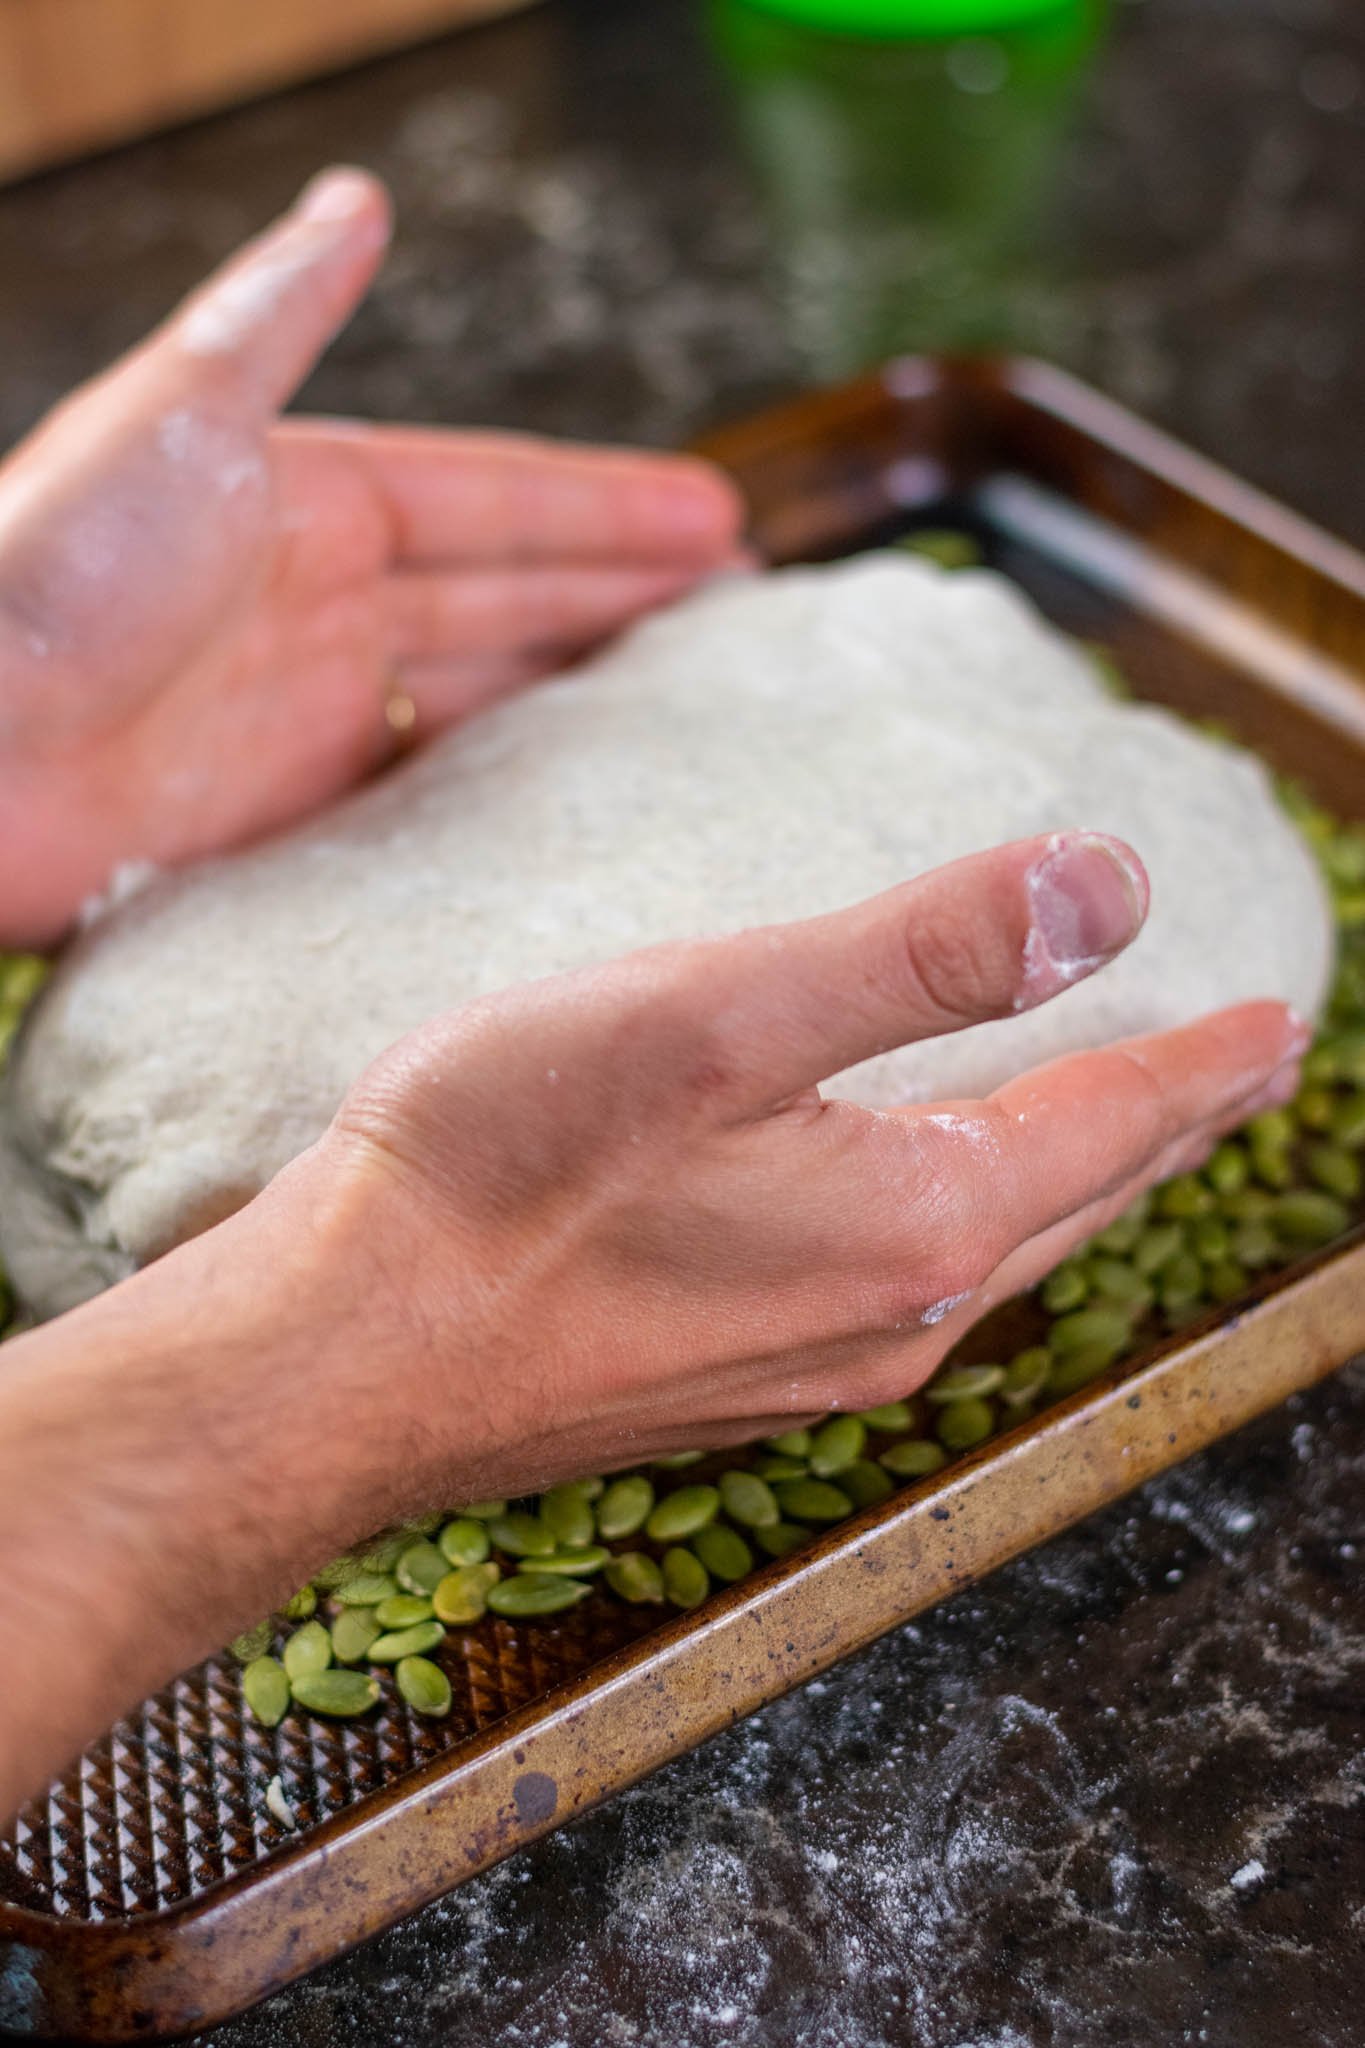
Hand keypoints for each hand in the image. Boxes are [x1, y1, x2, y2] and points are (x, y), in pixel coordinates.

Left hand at [0, 168, 744, 945]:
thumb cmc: (48, 572)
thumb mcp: (179, 413)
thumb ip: (278, 308)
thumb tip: (359, 198)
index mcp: (309, 501)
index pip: (497, 498)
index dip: (613, 510)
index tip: (719, 524)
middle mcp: (320, 606)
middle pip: (509, 597)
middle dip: (624, 598)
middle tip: (737, 617)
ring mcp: (307, 715)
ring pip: (481, 697)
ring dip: (579, 692)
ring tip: (683, 706)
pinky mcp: (288, 816)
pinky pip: (425, 798)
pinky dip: (501, 795)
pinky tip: (567, 805)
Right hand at [294, 829, 1306, 1509]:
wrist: (345, 1359)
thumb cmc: (503, 1174)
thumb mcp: (719, 1014)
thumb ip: (925, 951)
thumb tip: (1111, 890)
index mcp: (915, 1221)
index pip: (1113, 1125)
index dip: (1207, 1066)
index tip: (1280, 1029)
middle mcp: (887, 1317)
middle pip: (1074, 1202)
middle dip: (1165, 1130)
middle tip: (1231, 1079)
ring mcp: (808, 1368)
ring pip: (993, 1258)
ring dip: (1071, 1183)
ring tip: (1108, 1136)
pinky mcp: (728, 1386)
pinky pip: (904, 1295)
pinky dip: (966, 1230)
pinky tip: (928, 1216)